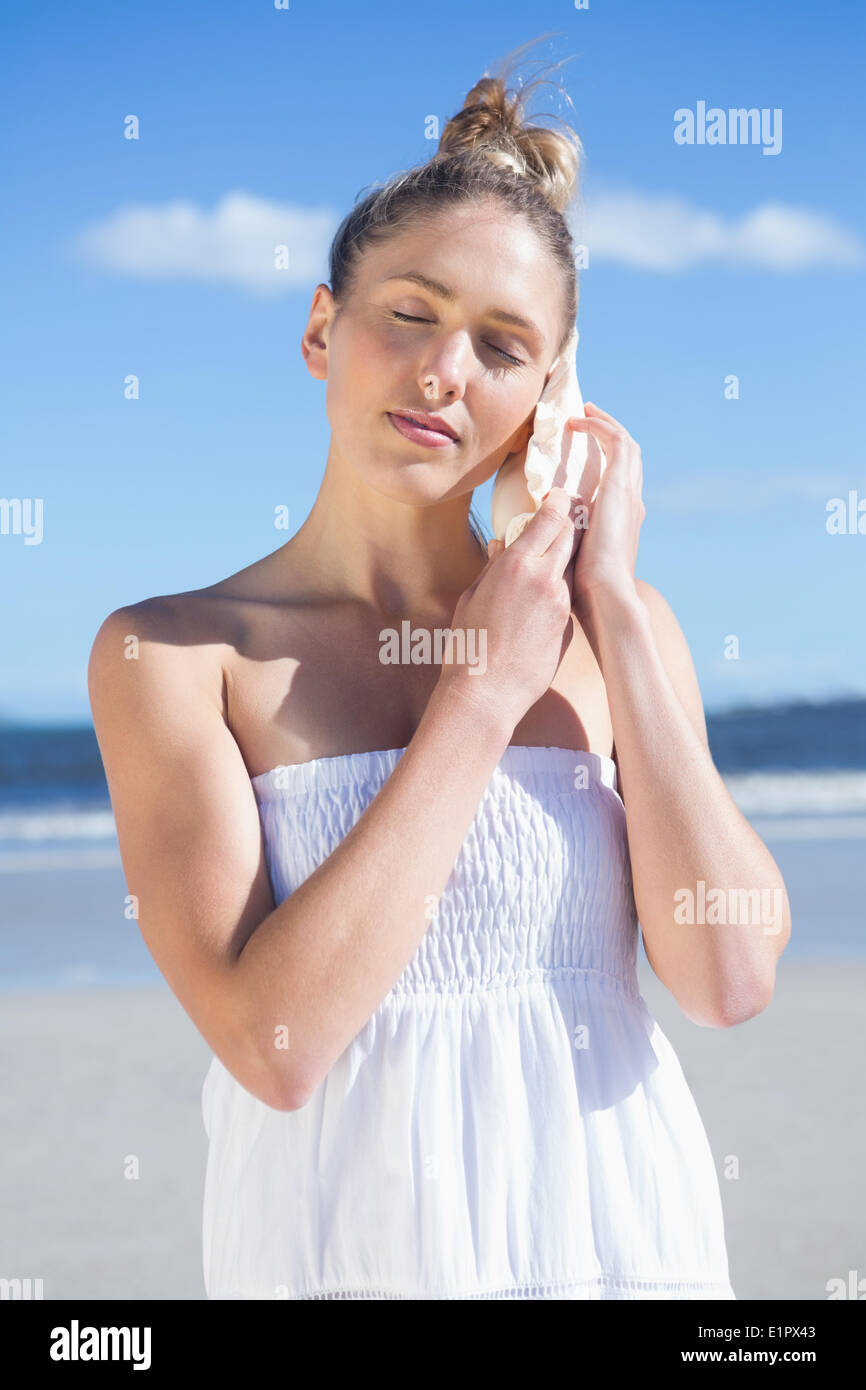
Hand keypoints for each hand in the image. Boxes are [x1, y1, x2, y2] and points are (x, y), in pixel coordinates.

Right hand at [438, 488, 580, 729]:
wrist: (486, 693)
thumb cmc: (469, 645)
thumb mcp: (472, 597)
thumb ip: (492, 566)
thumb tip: (501, 544)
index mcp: (517, 564)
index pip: (551, 517)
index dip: (558, 501)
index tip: (557, 494)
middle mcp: (545, 578)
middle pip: (571, 534)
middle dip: (568, 521)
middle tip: (564, 514)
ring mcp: (561, 603)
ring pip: (573, 564)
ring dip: (566, 553)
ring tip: (556, 550)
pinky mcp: (568, 625)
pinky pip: (569, 594)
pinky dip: (562, 584)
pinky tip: (547, 591)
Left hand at [566, 402, 644, 617]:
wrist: (607, 597)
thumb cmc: (586, 594)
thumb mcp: (570, 565)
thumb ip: (556, 550)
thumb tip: (525, 545)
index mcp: (621, 523)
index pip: (616, 484)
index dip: (602, 464)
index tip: (580, 453)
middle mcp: (630, 505)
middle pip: (626, 459)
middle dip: (607, 435)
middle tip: (585, 420)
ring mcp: (628, 495)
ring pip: (625, 445)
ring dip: (605, 424)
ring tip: (584, 412)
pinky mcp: (620, 487)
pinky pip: (617, 442)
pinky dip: (601, 427)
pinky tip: (579, 422)